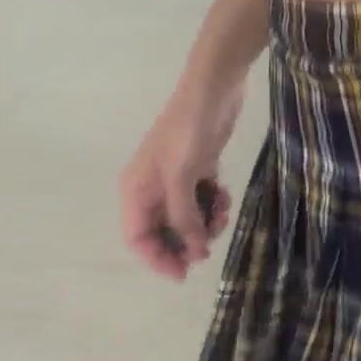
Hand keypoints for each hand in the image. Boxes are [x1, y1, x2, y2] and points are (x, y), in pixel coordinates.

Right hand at [119, 77, 244, 280]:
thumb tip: (194, 250)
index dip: (157, 259)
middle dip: (185, 241)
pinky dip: (213, 205)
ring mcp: (175, 178)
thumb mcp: (181, 177)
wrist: (214, 87)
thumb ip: (183, 217)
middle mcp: (151, 188)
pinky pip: (201, 201)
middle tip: (209, 246)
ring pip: (185, 218)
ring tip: (222, 213)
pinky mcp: (197, 169)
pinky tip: (224, 195)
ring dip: (204, 223)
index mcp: (136, 190)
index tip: (183, 273)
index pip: (137, 238)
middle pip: (162, 232)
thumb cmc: (189, 131)